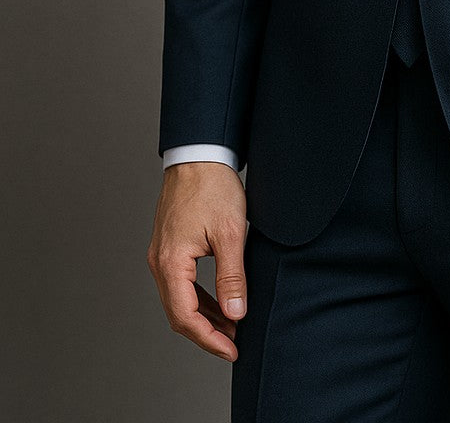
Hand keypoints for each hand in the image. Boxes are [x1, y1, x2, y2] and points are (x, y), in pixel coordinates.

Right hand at [147, 161, 247, 360]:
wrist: (199, 154)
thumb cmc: (213, 186)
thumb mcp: (229, 233)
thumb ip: (232, 276)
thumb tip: (235, 313)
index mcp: (171, 262)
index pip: (185, 317)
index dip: (209, 339)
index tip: (232, 349)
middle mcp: (159, 262)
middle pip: (178, 313)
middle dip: (206, 333)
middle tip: (234, 343)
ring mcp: (162, 255)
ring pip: (179, 300)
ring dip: (204, 317)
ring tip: (232, 326)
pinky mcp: (169, 247)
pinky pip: (180, 284)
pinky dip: (199, 298)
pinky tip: (219, 303)